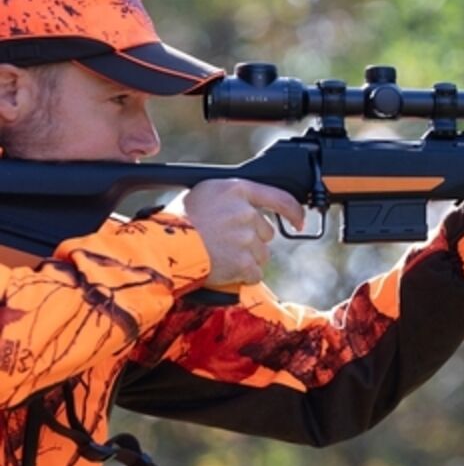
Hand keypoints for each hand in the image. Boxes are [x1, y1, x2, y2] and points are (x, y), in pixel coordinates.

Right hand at [173, 180, 304, 286]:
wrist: (162, 247)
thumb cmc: (176, 221)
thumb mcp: (204, 194)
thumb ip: (232, 198)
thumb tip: (251, 209)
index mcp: (236, 189)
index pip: (280, 197)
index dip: (294, 211)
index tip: (299, 221)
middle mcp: (245, 212)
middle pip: (266, 233)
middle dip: (251, 241)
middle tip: (224, 243)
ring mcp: (246, 238)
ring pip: (261, 255)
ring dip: (246, 259)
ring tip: (219, 256)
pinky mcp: (244, 262)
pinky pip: (254, 274)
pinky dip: (241, 276)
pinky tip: (223, 269)